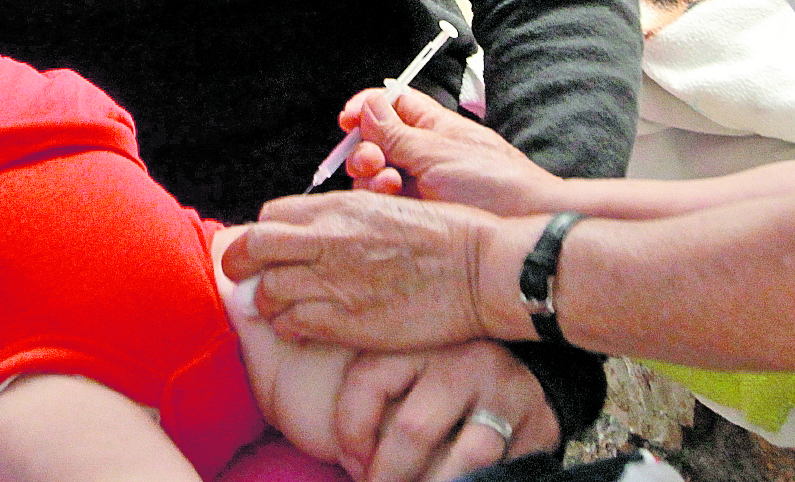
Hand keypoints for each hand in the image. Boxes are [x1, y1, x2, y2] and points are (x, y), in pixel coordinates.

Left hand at [221, 190, 493, 348]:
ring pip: (268, 292)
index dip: (261, 234)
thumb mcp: (384, 206)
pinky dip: (289, 326)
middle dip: (238, 263)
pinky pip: (293, 326)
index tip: (263, 249)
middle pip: (252, 248)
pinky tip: (301, 326)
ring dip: (267, 301)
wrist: (479, 270)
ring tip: (278, 307)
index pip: (270, 216)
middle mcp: (326, 240)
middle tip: (240, 276)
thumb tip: (316, 231)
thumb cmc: (444, 235)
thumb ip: (343, 218)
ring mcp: (334, 282)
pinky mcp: (347, 322)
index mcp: (337, 207)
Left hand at [335, 342, 559, 481]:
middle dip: (388, 476)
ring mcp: (506, 395)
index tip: (350, 462)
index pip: (369, 381)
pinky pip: (502, 474)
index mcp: (421, 337)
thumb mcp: (392, 350)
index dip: (350, 432)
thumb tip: (255, 327)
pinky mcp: (539, 430)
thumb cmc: (436, 369)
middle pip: (413, 430)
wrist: (523, 363)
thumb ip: (340, 359)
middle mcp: (465, 361)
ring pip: (465, 460)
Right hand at [342, 90, 564, 215]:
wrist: (526, 230)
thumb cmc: (496, 184)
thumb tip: (369, 103)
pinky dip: (380, 200)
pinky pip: (386, 203)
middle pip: (376, 142)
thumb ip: (398, 133)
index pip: (392, 105)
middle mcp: (423, 154)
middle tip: (370, 159)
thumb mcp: (440, 154)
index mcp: (434, 126)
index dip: (367, 108)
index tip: (347, 119)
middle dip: (364, 148)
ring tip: (386, 183)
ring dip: (371, 176)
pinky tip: (389, 202)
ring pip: (377, 174)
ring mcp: (420, 185)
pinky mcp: (418, 215)